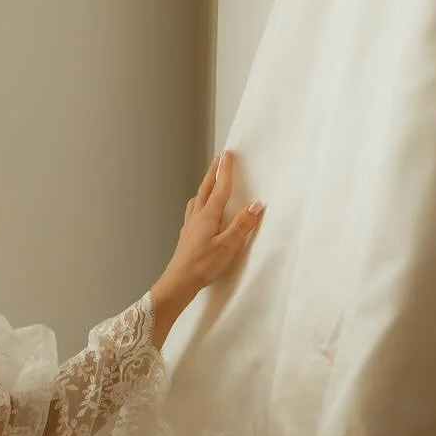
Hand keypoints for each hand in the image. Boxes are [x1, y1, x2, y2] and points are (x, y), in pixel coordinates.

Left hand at [150, 151, 263, 346]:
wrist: (179, 282)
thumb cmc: (203, 266)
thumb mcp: (228, 246)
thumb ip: (242, 225)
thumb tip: (257, 205)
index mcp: (209, 215)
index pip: (220, 188)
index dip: (226, 170)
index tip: (229, 154)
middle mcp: (197, 215)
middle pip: (206, 188)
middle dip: (214, 171)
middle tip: (220, 157)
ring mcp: (190, 224)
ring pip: (199, 197)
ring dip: (206, 184)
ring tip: (210, 177)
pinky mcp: (187, 233)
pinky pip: (194, 209)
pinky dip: (200, 200)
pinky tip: (199, 206)